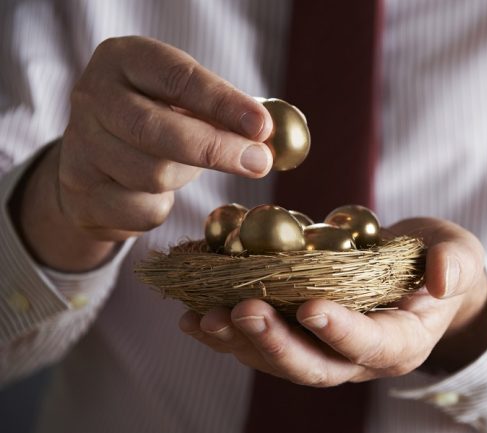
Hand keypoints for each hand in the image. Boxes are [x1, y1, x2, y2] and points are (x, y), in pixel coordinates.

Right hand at [12, 36, 272, 270]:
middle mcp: (92, 98)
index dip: (223, 103)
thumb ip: (222, 112)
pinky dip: (163, 206)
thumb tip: (268, 138)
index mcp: (123, 60)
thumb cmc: (155, 121)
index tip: (262, 126)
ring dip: (185, 178)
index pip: (177, 78)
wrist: (92, 160)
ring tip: (186, 168)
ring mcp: (80, 148)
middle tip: (258, 162)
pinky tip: (157, 192)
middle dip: (215, 149)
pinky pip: (143, 211)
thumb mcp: (182, 102)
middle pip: (155, 130)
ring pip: (151, 175)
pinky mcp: (82, 194)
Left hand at [179, 217, 486, 385]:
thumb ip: (454, 264)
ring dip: (239, 342)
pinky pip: (262, 344)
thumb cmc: (439, 262)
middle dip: (275, 343)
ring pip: (279, 361)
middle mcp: (358, 358)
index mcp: (401, 340)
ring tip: (202, 317)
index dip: (340, 330)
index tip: (310, 307)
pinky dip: (228, 333)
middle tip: (241, 311)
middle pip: (314, 366)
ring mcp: (325, 352)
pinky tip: (194, 316)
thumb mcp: (458, 254)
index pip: (371, 344)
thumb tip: (440, 279)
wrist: (416, 275)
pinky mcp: (300, 338)